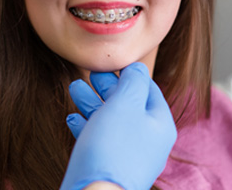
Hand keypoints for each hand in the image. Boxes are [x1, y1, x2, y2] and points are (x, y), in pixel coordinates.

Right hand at [61, 62, 176, 189]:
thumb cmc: (113, 146)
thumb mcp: (126, 103)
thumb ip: (134, 81)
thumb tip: (137, 68)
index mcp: (159, 124)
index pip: (148, 90)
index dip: (129, 74)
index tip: (110, 64)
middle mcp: (147, 141)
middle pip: (127, 104)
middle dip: (106, 87)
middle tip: (90, 74)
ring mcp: (128, 156)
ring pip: (110, 121)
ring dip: (91, 102)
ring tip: (73, 88)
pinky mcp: (108, 167)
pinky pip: (98, 141)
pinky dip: (86, 126)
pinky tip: (72, 118)